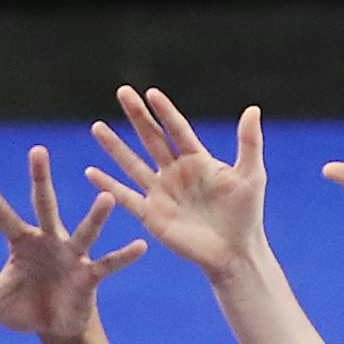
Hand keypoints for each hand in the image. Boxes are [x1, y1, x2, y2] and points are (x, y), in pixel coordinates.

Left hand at [0, 146, 143, 338]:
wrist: (54, 326)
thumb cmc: (21, 306)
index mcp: (21, 243)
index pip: (2, 216)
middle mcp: (48, 240)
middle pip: (43, 206)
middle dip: (41, 181)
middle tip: (37, 151)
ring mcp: (71, 255)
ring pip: (83, 230)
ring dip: (95, 216)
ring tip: (106, 195)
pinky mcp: (90, 276)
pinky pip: (108, 264)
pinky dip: (124, 256)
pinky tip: (141, 246)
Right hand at [88, 90, 267, 279]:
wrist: (233, 251)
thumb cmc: (246, 214)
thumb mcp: (251, 174)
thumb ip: (249, 142)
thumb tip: (253, 109)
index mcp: (198, 159)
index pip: (177, 128)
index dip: (164, 111)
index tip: (150, 93)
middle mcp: (176, 172)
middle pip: (151, 138)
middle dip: (136, 115)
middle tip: (122, 92)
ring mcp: (161, 193)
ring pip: (133, 163)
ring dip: (115, 146)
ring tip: (97, 127)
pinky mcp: (152, 215)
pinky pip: (126, 198)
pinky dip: (107, 187)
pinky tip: (91, 173)